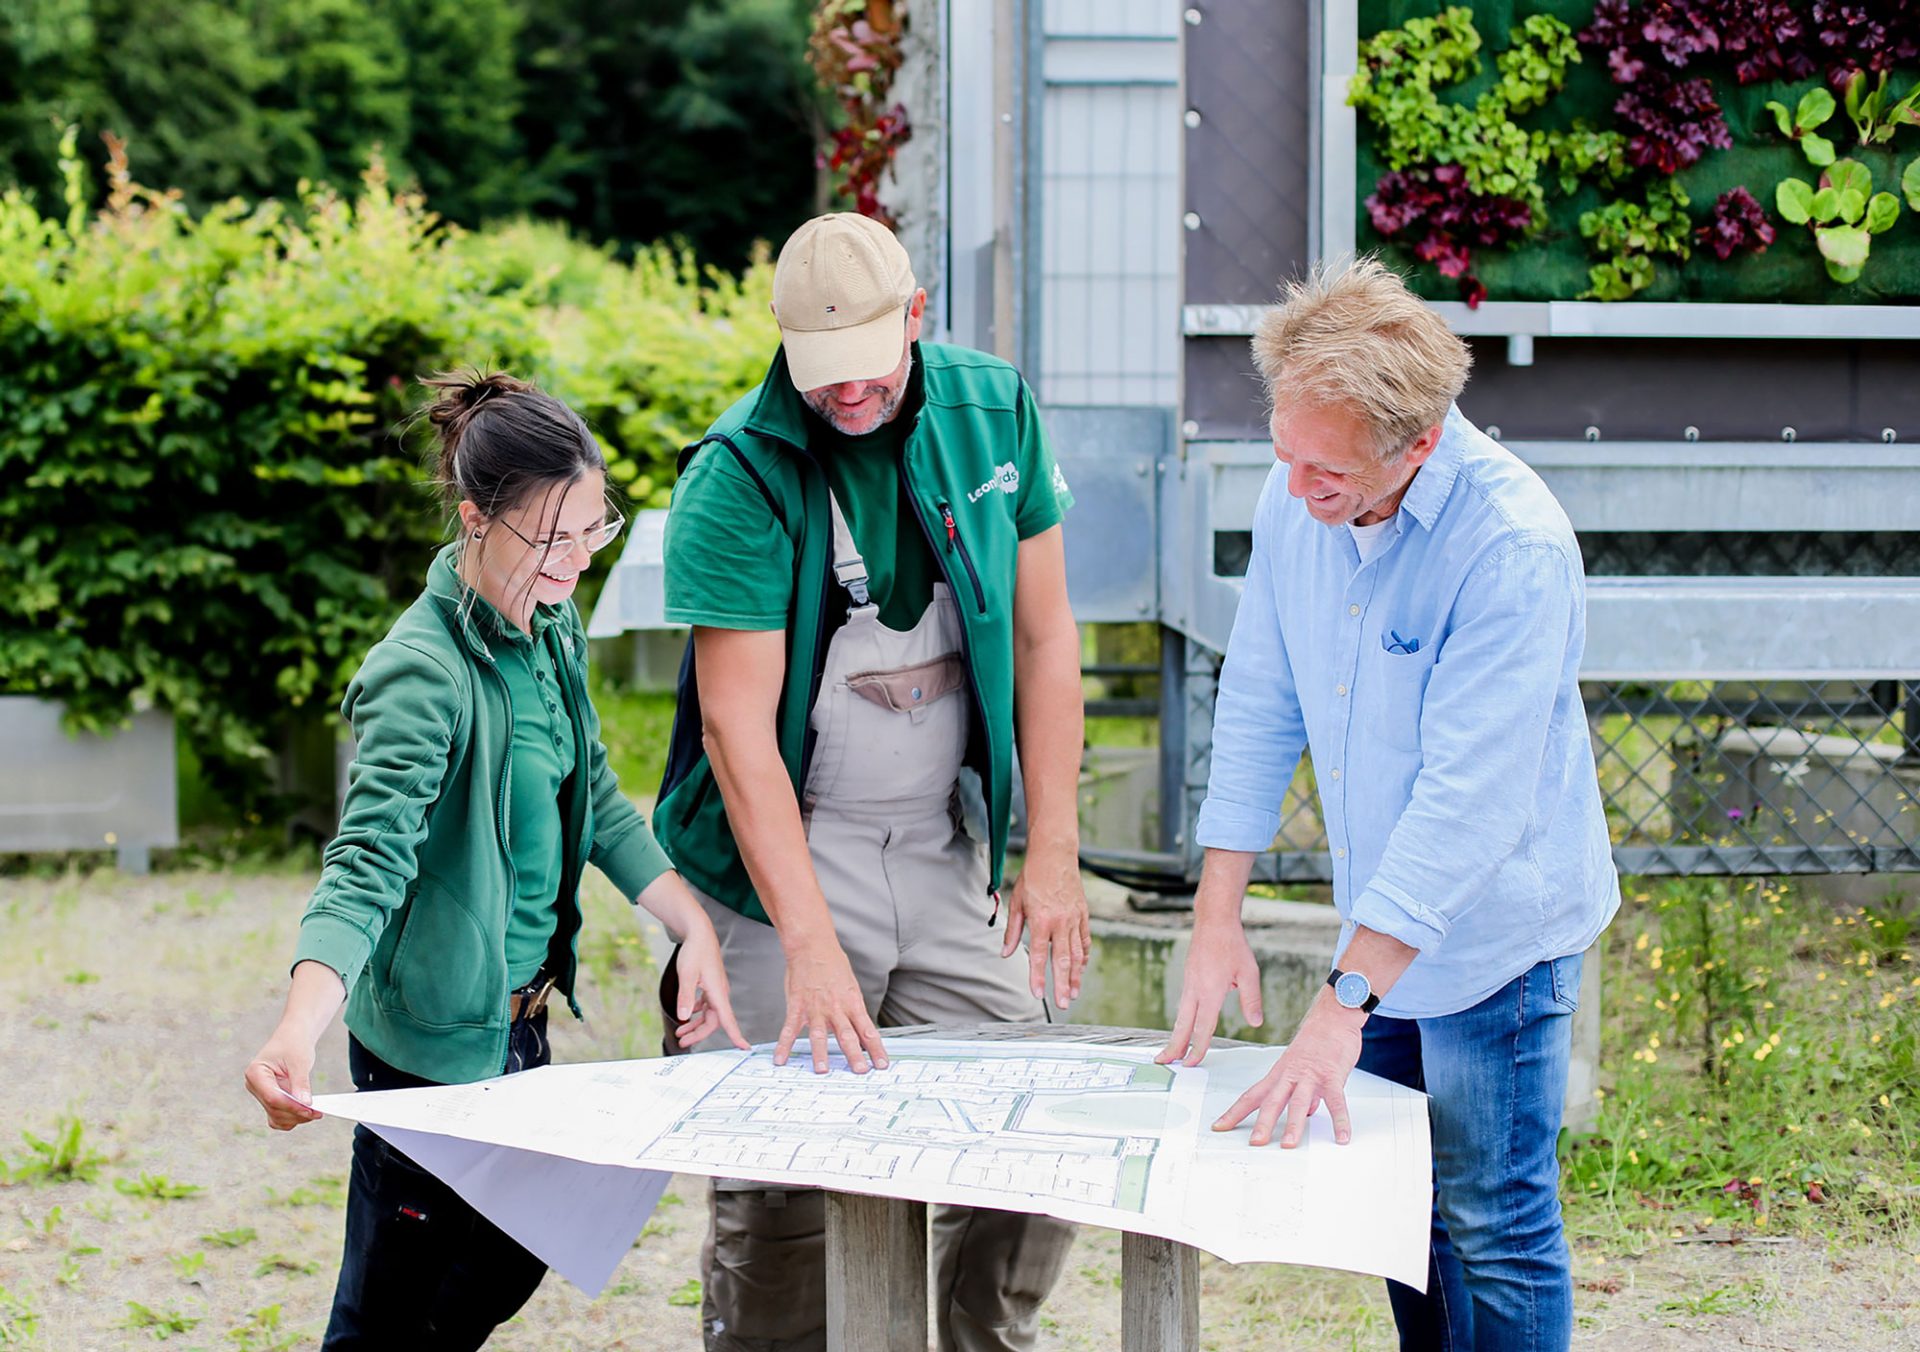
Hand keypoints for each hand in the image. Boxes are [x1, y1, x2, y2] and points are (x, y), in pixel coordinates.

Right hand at [244, 1029, 324, 1131]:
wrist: (293, 1038)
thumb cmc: (294, 1044)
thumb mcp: (300, 1061)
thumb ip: (301, 1083)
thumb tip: (305, 1105)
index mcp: (255, 1073)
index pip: (272, 1097)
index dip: (292, 1106)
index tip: (311, 1109)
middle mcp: (254, 1086)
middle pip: (274, 1109)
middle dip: (296, 1113)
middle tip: (318, 1113)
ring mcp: (261, 1094)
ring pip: (276, 1116)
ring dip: (295, 1118)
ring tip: (316, 1113)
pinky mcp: (270, 1099)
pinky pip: (278, 1116)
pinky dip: (292, 1117)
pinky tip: (307, 1112)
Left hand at [671, 921, 747, 1050]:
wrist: (699, 933)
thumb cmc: (695, 950)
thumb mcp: (687, 974)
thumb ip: (686, 997)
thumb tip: (685, 1016)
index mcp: (718, 992)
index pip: (728, 1019)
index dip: (736, 1035)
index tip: (743, 1047)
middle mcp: (720, 993)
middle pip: (713, 1021)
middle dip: (698, 1033)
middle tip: (682, 1040)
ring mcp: (715, 989)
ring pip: (709, 1014)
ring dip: (695, 1024)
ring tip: (680, 1031)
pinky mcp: (711, 985)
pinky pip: (706, 1005)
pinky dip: (697, 1012)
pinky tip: (688, 1014)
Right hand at [774, 938, 886, 1074]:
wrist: (812, 946)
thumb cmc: (832, 964)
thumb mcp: (850, 986)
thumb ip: (853, 1009)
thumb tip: (860, 1029)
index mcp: (852, 1003)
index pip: (867, 1030)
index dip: (876, 1049)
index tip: (882, 1064)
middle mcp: (835, 1008)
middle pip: (847, 1035)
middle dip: (854, 1055)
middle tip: (860, 1071)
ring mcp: (815, 1008)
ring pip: (819, 1035)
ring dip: (820, 1053)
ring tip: (822, 1070)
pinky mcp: (797, 1006)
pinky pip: (790, 1029)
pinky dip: (784, 1045)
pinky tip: (781, 1059)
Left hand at [1001, 850, 1088, 1008]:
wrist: (1055, 854)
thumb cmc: (1033, 876)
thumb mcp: (1017, 902)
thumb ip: (1013, 931)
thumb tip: (1006, 953)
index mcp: (1041, 920)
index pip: (1040, 956)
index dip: (1039, 977)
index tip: (1038, 994)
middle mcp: (1060, 922)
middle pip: (1063, 960)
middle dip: (1063, 984)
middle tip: (1064, 1004)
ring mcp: (1074, 919)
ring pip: (1078, 953)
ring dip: (1076, 975)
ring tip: (1074, 993)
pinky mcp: (1083, 914)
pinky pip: (1085, 940)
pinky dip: (1084, 956)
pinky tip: (1081, 967)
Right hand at [1158, 918, 1263, 1065]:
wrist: (1214, 922)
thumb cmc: (1233, 946)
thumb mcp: (1249, 973)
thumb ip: (1251, 1000)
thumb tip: (1255, 1023)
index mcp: (1210, 992)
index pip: (1203, 1027)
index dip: (1198, 1047)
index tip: (1192, 1063)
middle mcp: (1195, 990)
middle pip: (1182, 1025)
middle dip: (1173, 1046)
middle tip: (1164, 1063)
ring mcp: (1189, 983)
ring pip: (1180, 1015)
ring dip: (1175, 1034)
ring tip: (1170, 1051)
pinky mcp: (1188, 978)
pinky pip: (1183, 1003)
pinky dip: (1181, 1019)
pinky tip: (1183, 1025)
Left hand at [1213, 993, 1364, 1146]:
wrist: (1332, 1016)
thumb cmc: (1315, 1040)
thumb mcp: (1299, 1066)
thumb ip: (1300, 1091)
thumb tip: (1305, 1113)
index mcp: (1279, 1074)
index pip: (1252, 1096)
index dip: (1234, 1112)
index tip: (1220, 1127)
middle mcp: (1291, 1075)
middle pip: (1272, 1101)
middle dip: (1262, 1123)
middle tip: (1255, 1143)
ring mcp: (1311, 1075)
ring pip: (1299, 1102)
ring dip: (1294, 1125)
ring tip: (1289, 1145)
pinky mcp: (1332, 1075)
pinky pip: (1336, 1101)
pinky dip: (1339, 1120)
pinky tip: (1341, 1137)